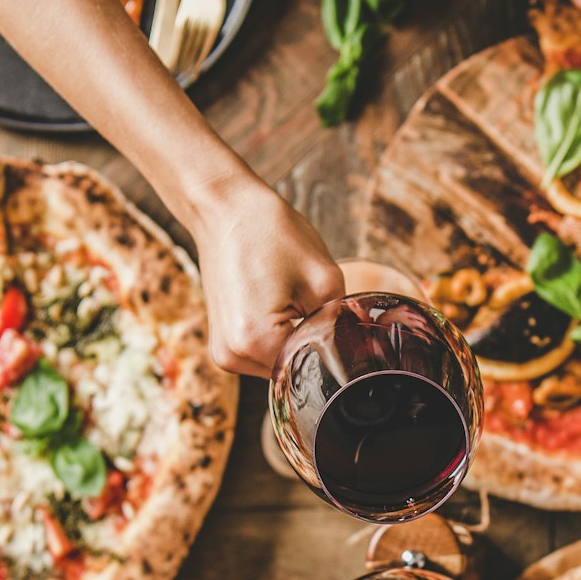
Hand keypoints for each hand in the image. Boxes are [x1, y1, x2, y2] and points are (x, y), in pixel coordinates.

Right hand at [183, 173, 343, 375]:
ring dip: (296, 341)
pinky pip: (264, 353)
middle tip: (318, 304)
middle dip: (314, 345)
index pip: (313, 368)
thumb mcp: (323, 277)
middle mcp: (233, 355)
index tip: (347, 328)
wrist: (223, 208)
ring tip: (294, 300)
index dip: (336, 349)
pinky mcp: (223, 343)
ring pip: (280, 364)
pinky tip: (280, 304)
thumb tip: (357, 350)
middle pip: (295, 371)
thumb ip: (342, 322)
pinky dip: (279, 336)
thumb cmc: (268, 232)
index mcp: (255, 340)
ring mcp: (224, 352)